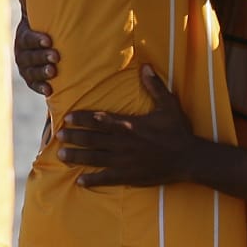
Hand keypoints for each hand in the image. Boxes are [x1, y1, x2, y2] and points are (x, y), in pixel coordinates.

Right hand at [14, 0, 58, 95]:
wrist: (46, 47)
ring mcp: (25, 68)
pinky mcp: (31, 80)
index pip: (28, 39)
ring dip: (41, 72)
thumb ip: (31, 4)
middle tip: (56, 57)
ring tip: (54, 73)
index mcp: (23, 36)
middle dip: (42, 56)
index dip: (37, 40)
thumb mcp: (37, 17)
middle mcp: (21, 53)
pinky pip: (33, 85)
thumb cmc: (43, 27)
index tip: (49, 40)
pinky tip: (50, 90)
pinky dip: (41, 87)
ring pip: (31, 71)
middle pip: (29, 56)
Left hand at [57, 66, 198, 187]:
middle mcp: (122, 143)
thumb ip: (155, 86)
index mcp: (129, 125)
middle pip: (92, 139)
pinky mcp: (129, 176)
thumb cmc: (178, 131)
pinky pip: (106, 178)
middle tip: (58, 136)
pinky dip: (92, 179)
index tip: (67, 117)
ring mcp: (124, 161)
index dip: (81, 118)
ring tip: (60, 155)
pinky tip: (79, 180)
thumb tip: (145, 66)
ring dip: (76, 156)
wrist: (188, 159)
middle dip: (73, 137)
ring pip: (94, 158)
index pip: (99, 120)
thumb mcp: (168, 105)